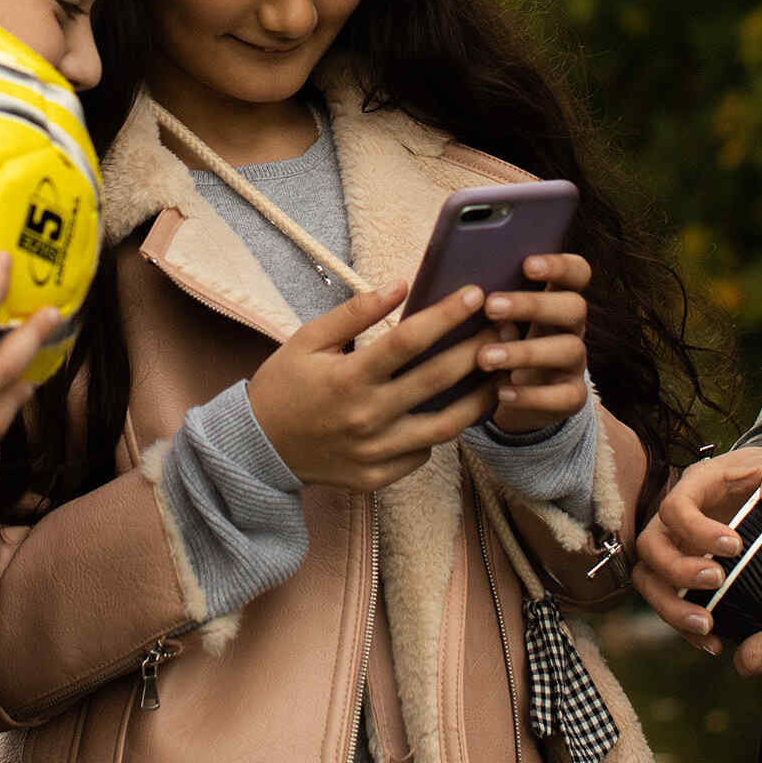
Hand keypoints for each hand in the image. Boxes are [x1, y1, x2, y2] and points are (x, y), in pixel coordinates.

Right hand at [246, 279, 500, 491]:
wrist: (257, 448)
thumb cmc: (284, 385)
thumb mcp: (309, 339)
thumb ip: (355, 312)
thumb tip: (400, 284)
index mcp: (348, 378)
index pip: (409, 340)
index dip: (446, 315)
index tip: (475, 293)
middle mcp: (367, 417)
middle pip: (437, 380)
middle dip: (477, 348)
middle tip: (504, 327)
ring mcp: (374, 453)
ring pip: (445, 427)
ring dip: (479, 398)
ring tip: (500, 373)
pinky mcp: (377, 478)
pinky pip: (423, 454)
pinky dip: (441, 432)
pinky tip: (456, 410)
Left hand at [480, 251, 590, 435]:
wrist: (504, 394)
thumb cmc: (491, 340)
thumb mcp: (490, 318)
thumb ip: (483, 298)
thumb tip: (454, 283)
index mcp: (555, 297)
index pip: (576, 272)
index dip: (559, 265)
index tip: (526, 264)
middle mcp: (572, 327)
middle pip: (574, 306)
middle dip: (533, 304)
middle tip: (491, 306)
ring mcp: (575, 363)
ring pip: (570, 349)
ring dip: (526, 351)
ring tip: (485, 357)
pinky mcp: (572, 397)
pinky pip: (564, 396)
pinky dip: (533, 395)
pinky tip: (502, 391)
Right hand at [632, 445, 761, 652]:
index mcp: (696, 485)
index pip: (676, 507)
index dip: (696, 529)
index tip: (735, 546)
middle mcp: (675, 518)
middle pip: (651, 546)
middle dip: (678, 570)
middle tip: (717, 580)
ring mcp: (675, 547)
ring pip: (649, 579)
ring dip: (672, 606)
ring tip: (706, 625)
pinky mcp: (683, 574)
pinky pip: (668, 602)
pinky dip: (684, 628)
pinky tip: (713, 643)